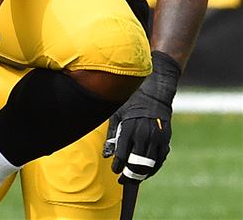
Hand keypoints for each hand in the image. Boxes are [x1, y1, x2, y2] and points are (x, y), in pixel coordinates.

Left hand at [104, 51, 179, 181]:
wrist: (155, 92)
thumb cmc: (130, 101)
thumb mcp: (116, 113)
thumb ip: (112, 134)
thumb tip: (107, 154)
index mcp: (129, 127)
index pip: (122, 153)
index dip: (118, 165)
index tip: (114, 171)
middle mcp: (143, 133)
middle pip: (136, 161)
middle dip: (129, 174)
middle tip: (123, 181)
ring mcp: (156, 137)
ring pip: (150, 163)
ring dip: (142, 173)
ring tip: (135, 179)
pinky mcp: (166, 138)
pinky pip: (161, 158)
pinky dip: (154, 167)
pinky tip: (148, 171)